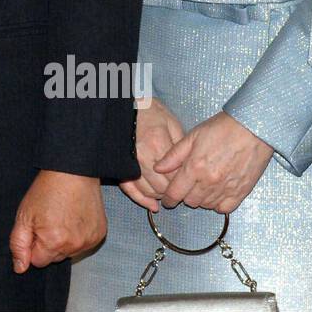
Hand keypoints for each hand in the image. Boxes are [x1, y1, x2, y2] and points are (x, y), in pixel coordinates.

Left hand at [10, 170, 106, 272]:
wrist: (73, 171)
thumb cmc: (47, 190)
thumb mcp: (24, 215)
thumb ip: (19, 245)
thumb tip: (20, 268)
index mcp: (53, 242)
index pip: (38, 261)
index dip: (34, 244)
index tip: (36, 227)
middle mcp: (74, 246)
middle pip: (55, 258)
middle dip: (48, 244)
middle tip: (49, 219)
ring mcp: (89, 241)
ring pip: (70, 252)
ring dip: (64, 241)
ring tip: (62, 217)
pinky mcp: (99, 234)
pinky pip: (84, 244)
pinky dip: (78, 235)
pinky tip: (74, 218)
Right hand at [119, 97, 184, 211]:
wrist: (126, 105)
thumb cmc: (150, 112)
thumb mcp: (171, 123)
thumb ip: (180, 146)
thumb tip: (188, 166)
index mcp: (157, 143)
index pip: (175, 174)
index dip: (185, 182)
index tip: (191, 183)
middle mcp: (142, 156)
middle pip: (163, 185)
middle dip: (174, 191)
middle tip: (182, 191)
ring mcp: (130, 163)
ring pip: (148, 190)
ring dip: (160, 196)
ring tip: (168, 194)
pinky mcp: (120, 167)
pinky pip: (130, 189)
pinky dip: (142, 200)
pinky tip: (152, 205)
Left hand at [153, 110, 274, 213]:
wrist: (253, 128)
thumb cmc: (221, 128)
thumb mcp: (193, 136)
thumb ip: (174, 155)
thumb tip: (158, 168)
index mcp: (194, 167)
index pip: (176, 193)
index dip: (168, 198)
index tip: (167, 199)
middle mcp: (209, 181)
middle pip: (190, 201)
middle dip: (185, 196)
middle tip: (187, 187)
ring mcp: (226, 188)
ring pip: (206, 205)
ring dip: (201, 199)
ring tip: (202, 187)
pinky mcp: (242, 192)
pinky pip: (225, 208)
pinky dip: (218, 205)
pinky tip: (216, 194)